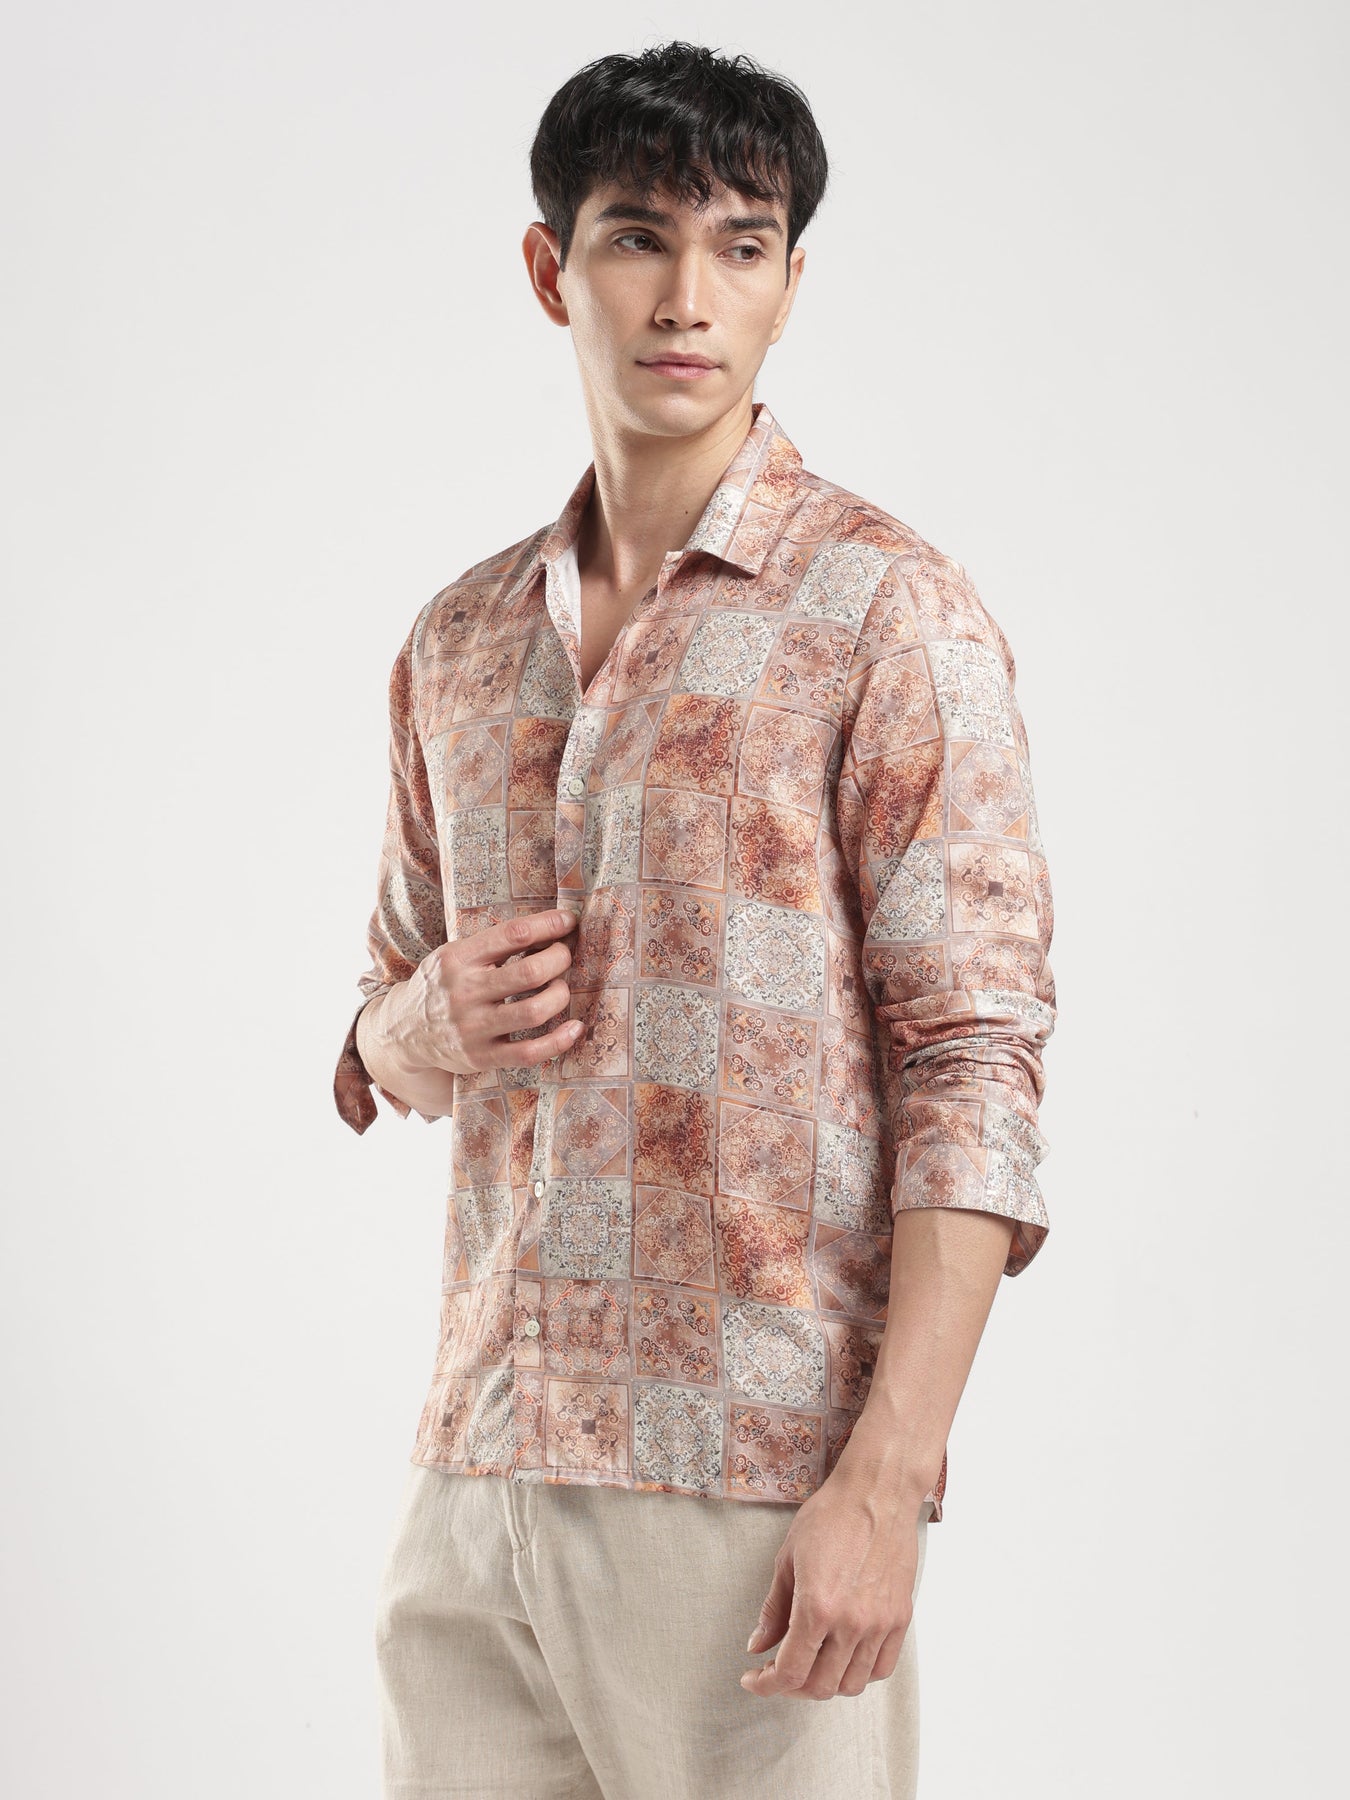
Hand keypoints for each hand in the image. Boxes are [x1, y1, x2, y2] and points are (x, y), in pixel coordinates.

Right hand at [378, 908, 584, 1079]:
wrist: (402, 1031)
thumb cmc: (442, 985)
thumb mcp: (455, 956)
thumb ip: (494, 945)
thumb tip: (551, 928)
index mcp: (458, 959)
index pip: (513, 934)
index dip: (549, 925)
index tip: (568, 921)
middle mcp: (464, 992)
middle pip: (530, 973)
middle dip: (559, 959)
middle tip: (563, 956)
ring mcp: (472, 1028)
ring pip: (534, 1011)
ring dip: (560, 995)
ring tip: (560, 988)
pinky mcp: (481, 1057)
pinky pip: (530, 1052)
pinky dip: (560, 1040)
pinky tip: (574, 1028)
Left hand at [739, 1475, 924, 1700]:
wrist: (877, 1492)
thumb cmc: (830, 1516)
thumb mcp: (787, 1558)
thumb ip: (773, 1609)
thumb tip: (758, 1646)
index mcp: (817, 1607)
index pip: (790, 1672)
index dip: (767, 1685)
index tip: (754, 1680)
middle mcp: (851, 1623)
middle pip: (820, 1686)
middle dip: (792, 1685)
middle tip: (779, 1668)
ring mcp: (880, 1623)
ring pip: (852, 1684)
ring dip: (826, 1683)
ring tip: (812, 1662)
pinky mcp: (901, 1617)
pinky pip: (882, 1667)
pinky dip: (860, 1674)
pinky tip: (844, 1657)